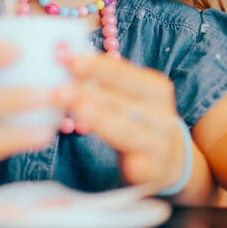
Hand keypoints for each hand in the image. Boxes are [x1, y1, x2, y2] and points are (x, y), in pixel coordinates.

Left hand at [65, 54, 187, 188]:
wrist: (168, 161)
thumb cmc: (138, 121)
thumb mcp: (130, 97)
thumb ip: (105, 81)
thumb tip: (65, 57)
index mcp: (156, 89)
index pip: (122, 73)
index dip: (94, 65)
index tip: (65, 57)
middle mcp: (161, 114)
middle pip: (120, 101)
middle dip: (87, 92)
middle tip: (58, 88)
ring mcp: (158, 143)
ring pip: (123, 128)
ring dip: (96, 117)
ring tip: (72, 109)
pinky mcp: (149, 169)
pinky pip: (128, 159)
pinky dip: (108, 147)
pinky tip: (88, 139)